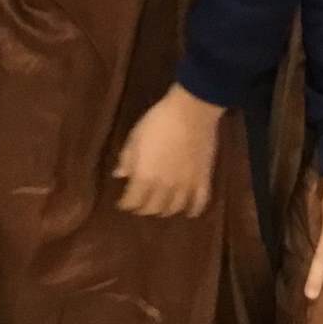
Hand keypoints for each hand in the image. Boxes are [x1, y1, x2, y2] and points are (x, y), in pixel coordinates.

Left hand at [114, 84, 223, 217]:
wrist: (191, 111)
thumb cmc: (158, 120)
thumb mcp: (135, 136)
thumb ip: (127, 159)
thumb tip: (119, 175)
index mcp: (145, 176)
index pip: (133, 200)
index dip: (126, 204)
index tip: (122, 203)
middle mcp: (165, 187)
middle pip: (153, 207)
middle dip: (144, 209)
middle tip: (140, 205)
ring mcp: (186, 185)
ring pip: (175, 208)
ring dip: (166, 210)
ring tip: (161, 207)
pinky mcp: (203, 179)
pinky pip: (200, 202)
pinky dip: (193, 210)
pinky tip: (189, 212)